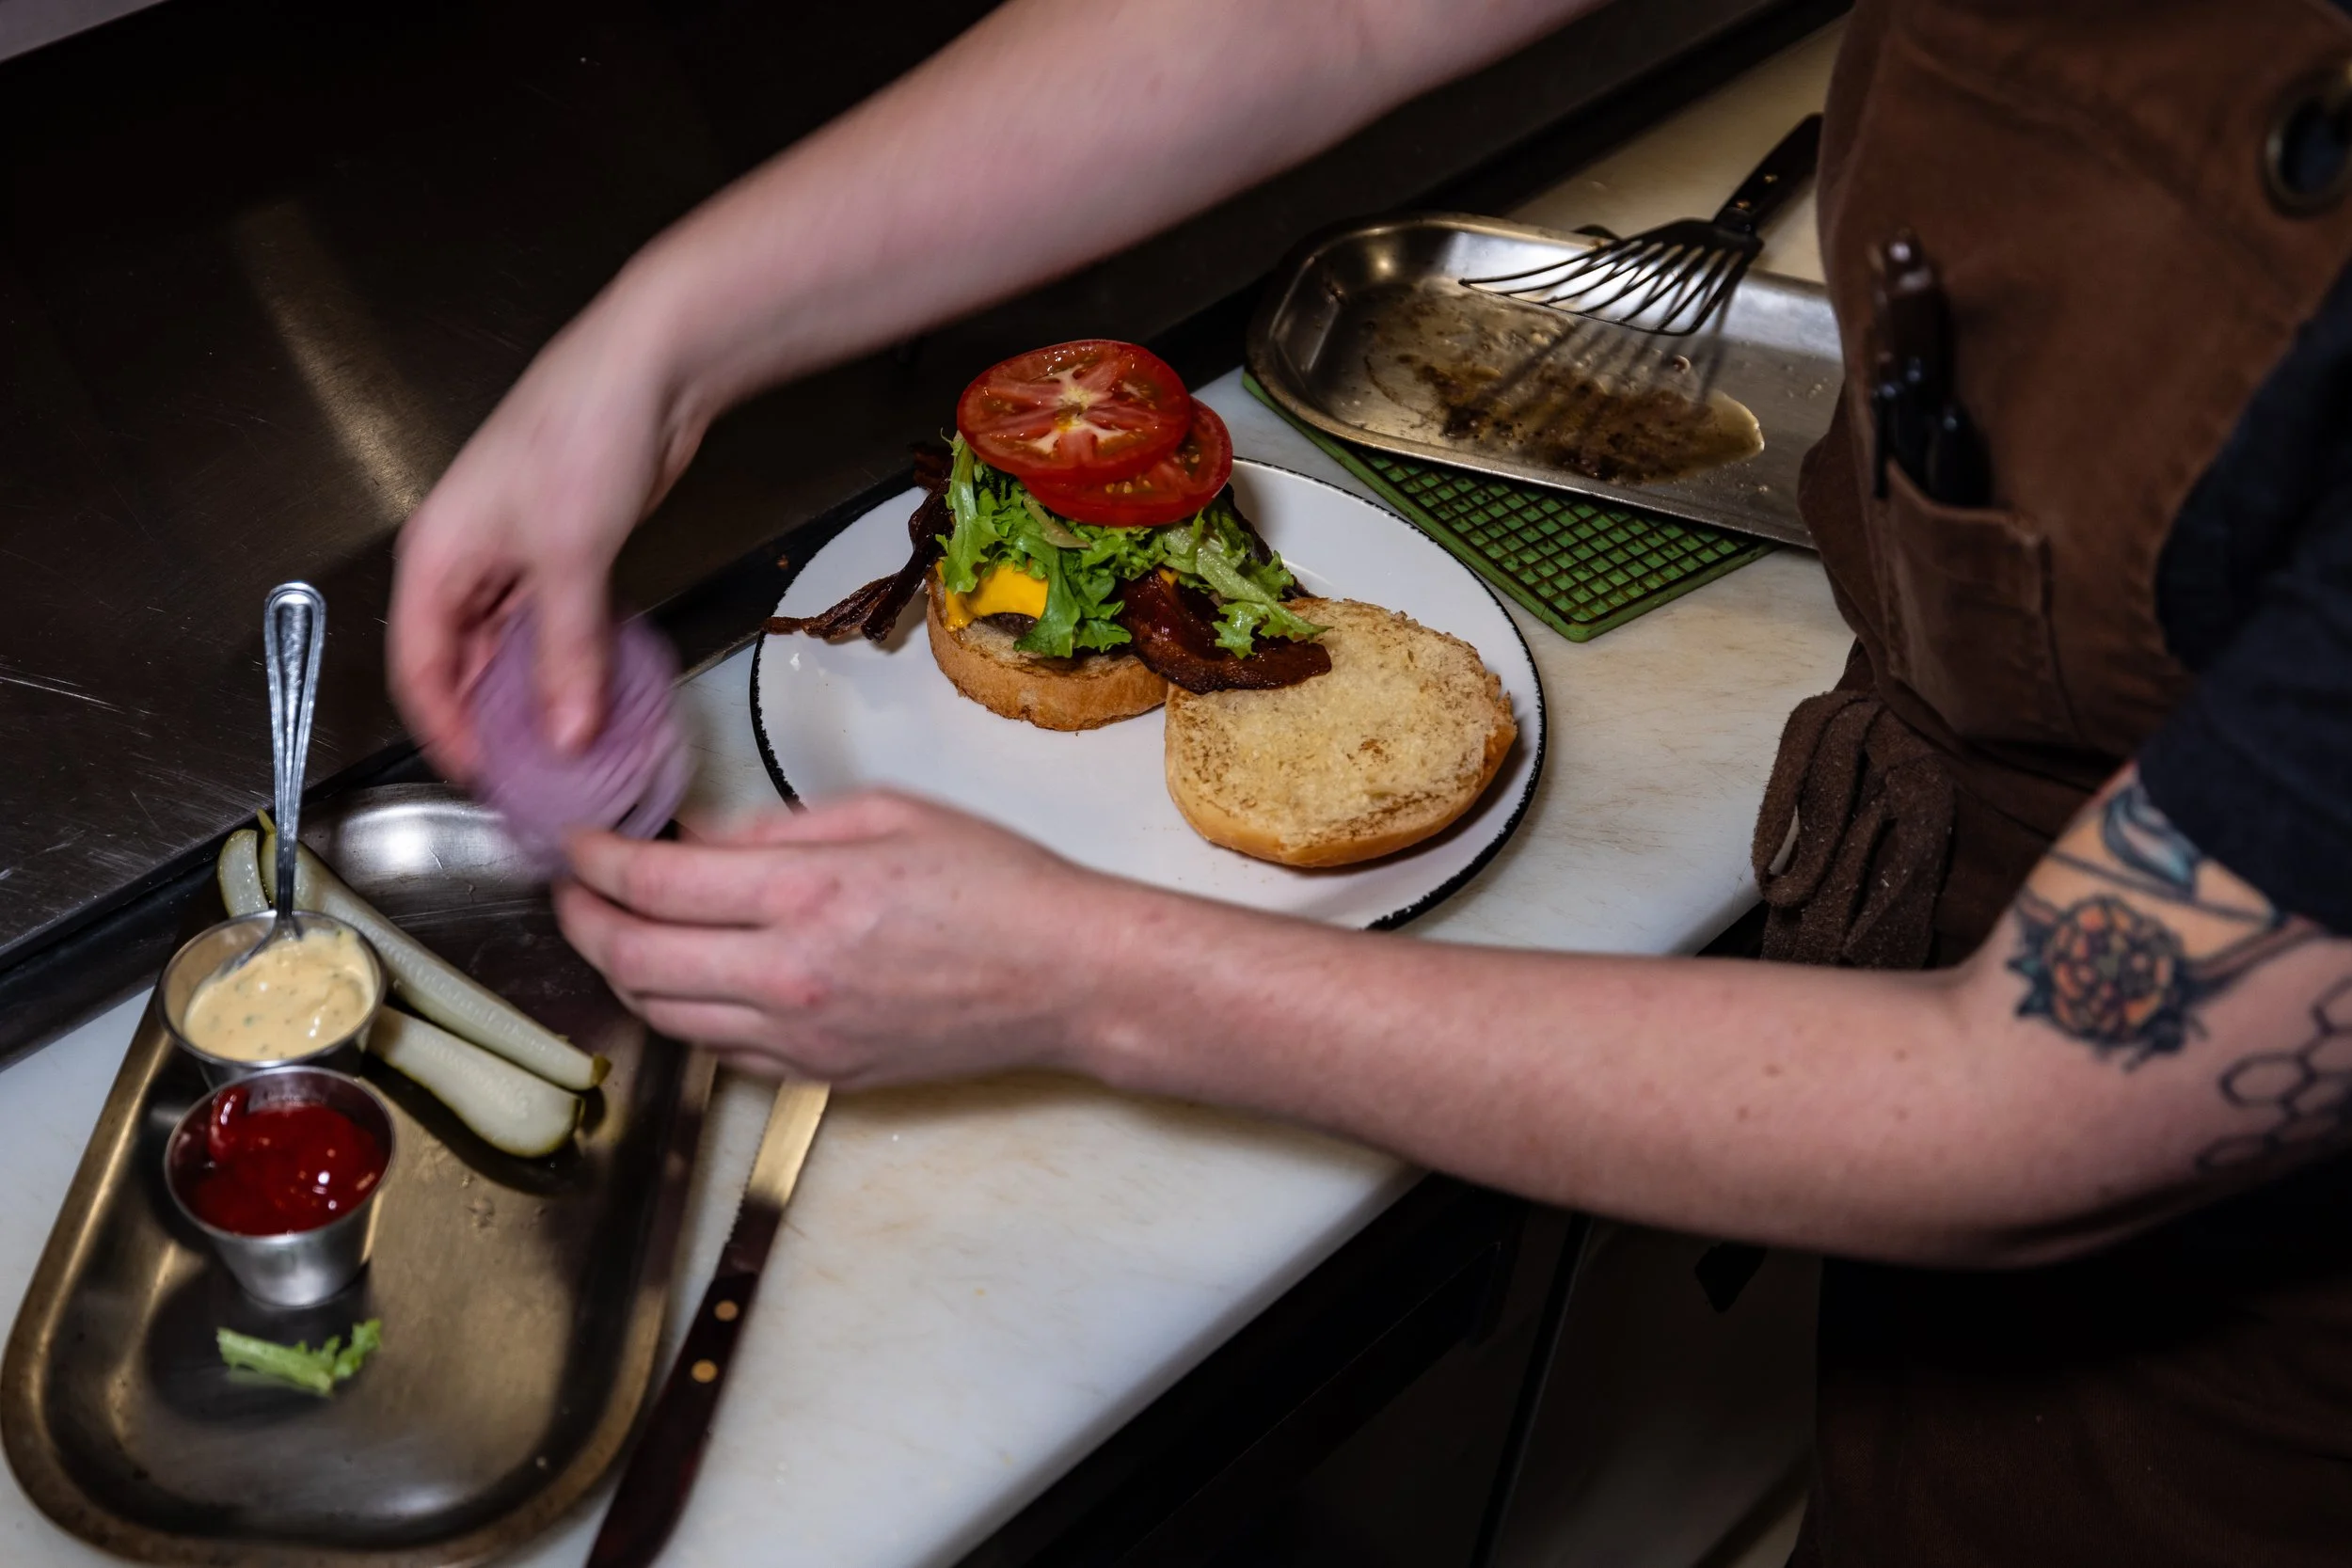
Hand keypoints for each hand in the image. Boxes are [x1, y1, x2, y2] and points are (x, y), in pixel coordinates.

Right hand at [388, 302, 705, 780]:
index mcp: (436, 558)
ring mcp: (514, 558)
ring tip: (564, 749)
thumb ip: (566, 652)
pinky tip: (592, 696)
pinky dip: (566, 663)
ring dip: (533, 696)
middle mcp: (465, 561)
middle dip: (490, 722)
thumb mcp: (570, 558)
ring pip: (507, 648)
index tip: (482, 778)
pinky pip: (549, 627)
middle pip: (459, 664)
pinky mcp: (562, 554)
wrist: (647, 370)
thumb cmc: (581, 431)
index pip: (419, 668)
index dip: (444, 731)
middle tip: (530, 774)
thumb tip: (567, 730)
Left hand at [551, 791, 1151, 1085]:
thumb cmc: (996, 884)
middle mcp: (791, 975)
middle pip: (636, 962)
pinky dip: (685, 1016)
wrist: (1066, 976)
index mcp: (808, 894)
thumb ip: (778, 827)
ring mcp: (803, 1037)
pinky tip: (689, 981)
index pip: (656, 883)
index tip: (575, 843)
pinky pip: (721, 1053)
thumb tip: (699, 836)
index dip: (594, 861)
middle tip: (573, 890)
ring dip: (623, 974)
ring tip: (617, 934)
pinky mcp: (821, 1076)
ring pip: (665, 1019)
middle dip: (584, 922)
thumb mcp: (887, 813)